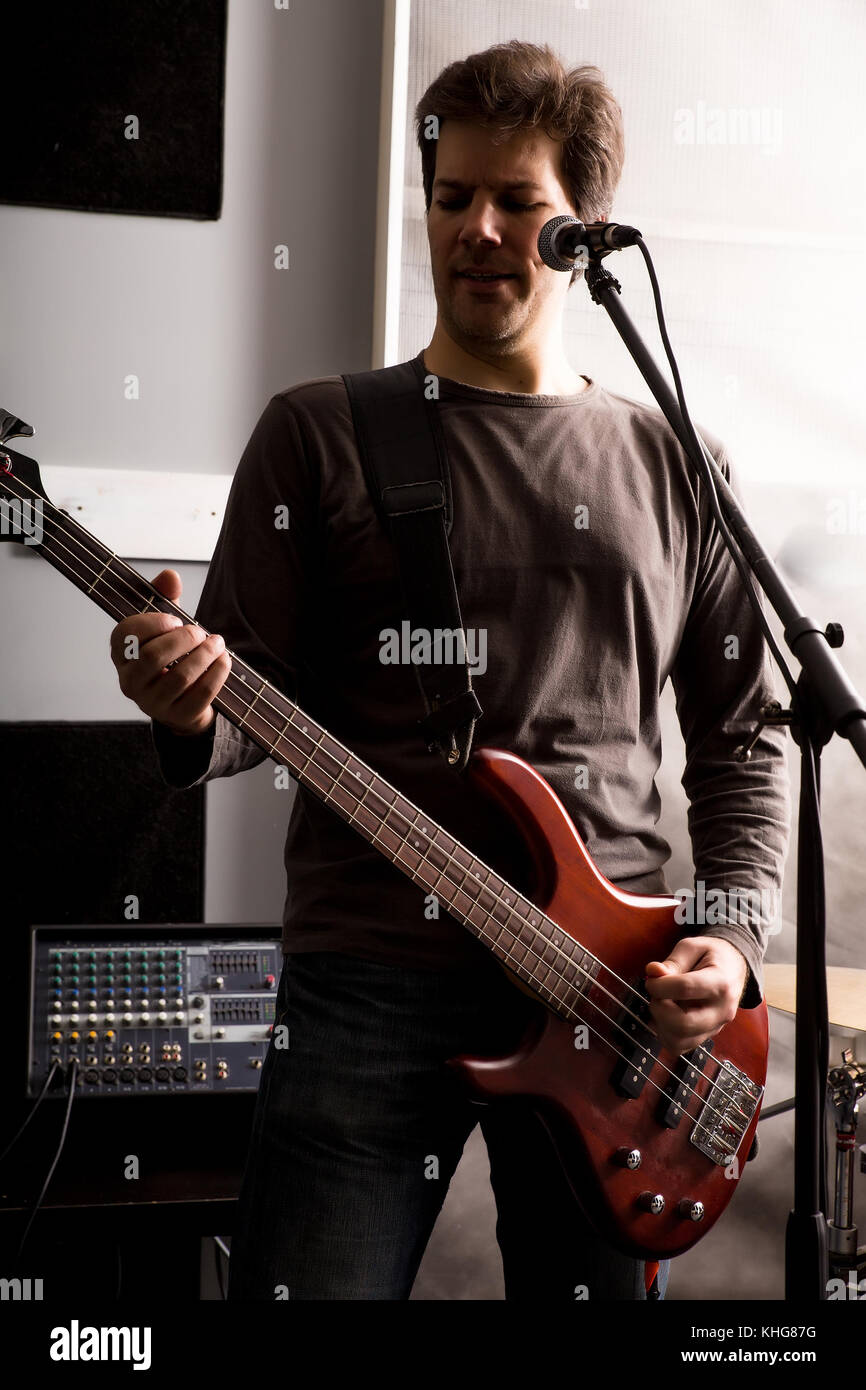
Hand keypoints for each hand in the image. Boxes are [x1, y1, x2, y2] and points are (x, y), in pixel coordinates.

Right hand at [109, 568, 230, 735]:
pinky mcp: (178, 716)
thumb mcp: (165, 626)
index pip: (125, 634)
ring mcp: (152, 703)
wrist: (183, 701)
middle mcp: (130, 682)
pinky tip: (224, 661)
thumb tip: (170, 576)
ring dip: (205, 655)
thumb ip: (165, 597)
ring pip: (180, 677)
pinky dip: (217, 674)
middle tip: (200, 632)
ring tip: (217, 644)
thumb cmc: (171, 656)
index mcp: (121, 655)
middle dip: (184, 639)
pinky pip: (200, 694)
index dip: (152, 623)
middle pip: (154, 657)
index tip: (175, 619)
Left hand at [643, 936, 748, 1053]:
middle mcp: (722, 1010)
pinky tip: (667, 1015)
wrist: (734, 968)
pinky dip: (665, 1034)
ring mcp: (716, 1027)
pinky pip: (680, 1046)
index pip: (685, 989)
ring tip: (663, 1004)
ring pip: (679, 1041)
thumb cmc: (713, 956)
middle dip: (659, 1008)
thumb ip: (673, 961)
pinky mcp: (707, 1036)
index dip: (660, 985)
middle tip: (657, 994)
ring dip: (660, 1023)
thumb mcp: (693, 947)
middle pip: (683, 1024)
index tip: (652, 979)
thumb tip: (653, 972)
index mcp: (721, 982)